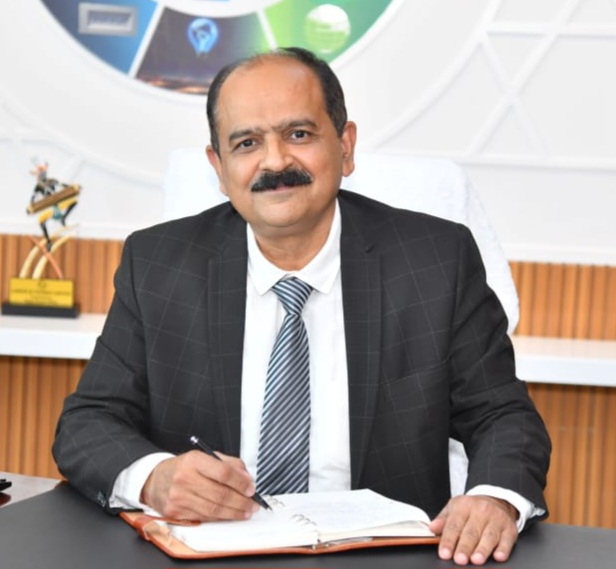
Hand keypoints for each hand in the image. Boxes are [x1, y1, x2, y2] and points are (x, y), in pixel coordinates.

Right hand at [140, 450, 258, 521]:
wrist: (155, 480)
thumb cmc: (184, 468)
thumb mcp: (205, 457)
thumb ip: (228, 464)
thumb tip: (247, 478)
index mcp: (194, 460)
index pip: (223, 472)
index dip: (240, 482)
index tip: (251, 488)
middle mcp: (185, 478)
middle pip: (220, 494)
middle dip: (241, 501)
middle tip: (253, 504)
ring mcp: (179, 497)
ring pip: (213, 509)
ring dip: (234, 513)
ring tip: (245, 512)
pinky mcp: (176, 512)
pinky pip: (204, 518)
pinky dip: (220, 518)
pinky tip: (229, 515)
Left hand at [429, 495, 518, 564]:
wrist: (497, 500)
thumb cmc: (472, 508)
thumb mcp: (455, 507)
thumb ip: (443, 519)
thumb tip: (432, 528)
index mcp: (464, 506)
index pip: (454, 524)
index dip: (448, 540)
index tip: (444, 553)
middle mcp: (481, 511)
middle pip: (471, 532)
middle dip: (465, 547)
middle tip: (459, 559)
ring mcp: (496, 520)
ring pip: (489, 536)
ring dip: (482, 549)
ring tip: (476, 560)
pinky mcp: (510, 529)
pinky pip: (507, 540)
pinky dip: (503, 549)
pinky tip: (498, 556)